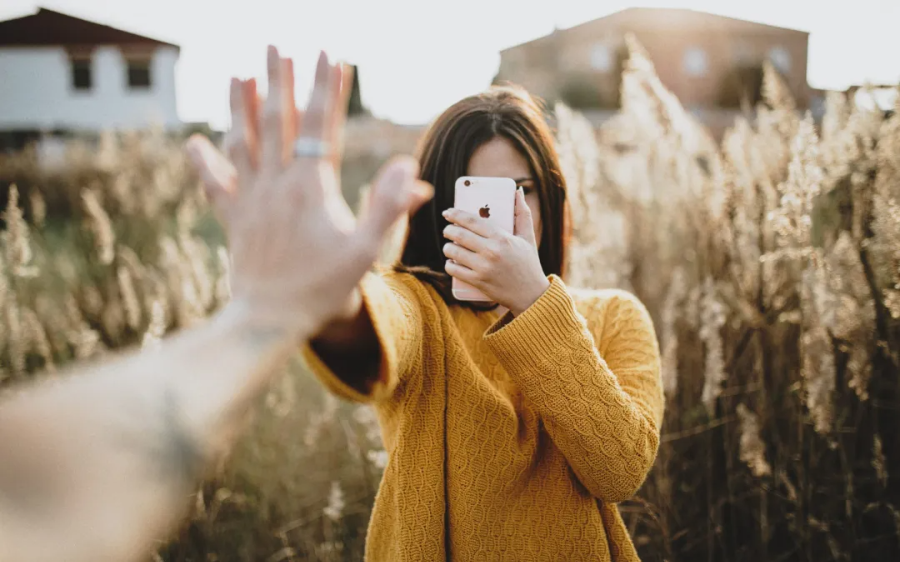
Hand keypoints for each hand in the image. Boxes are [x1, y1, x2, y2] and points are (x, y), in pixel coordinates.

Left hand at [186, 46, 431, 336]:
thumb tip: (410, 168)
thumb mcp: (367, 251)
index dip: (327, 88)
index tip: (330, 54)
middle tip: (277, 46)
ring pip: (243, 141)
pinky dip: (203, 162)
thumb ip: (389, 207)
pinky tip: (194, 142)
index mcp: (311, 186)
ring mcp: (251, 199)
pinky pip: (215, 183)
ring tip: (240, 74)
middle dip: (280, 80)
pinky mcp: (233, 219)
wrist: (270, 320)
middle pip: (277, 120)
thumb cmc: (323, 288)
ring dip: (241, 105)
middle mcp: (277, 184)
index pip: (322, 125)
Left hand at [442, 188, 548, 315]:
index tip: (448, 213)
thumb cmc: (529, 263)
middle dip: (449, 230)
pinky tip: (451, 261)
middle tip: (448, 230)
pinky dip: (449, 264)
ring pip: (453, 251)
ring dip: (447, 247)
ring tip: (450, 246)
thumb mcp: (528, 237)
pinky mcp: (477, 282)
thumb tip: (518, 191)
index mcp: (502, 238)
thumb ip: (523, 213)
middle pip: (459, 234)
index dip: (456, 214)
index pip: (472, 221)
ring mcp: (483, 268)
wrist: (531, 295)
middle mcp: (491, 252)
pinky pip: (453, 269)